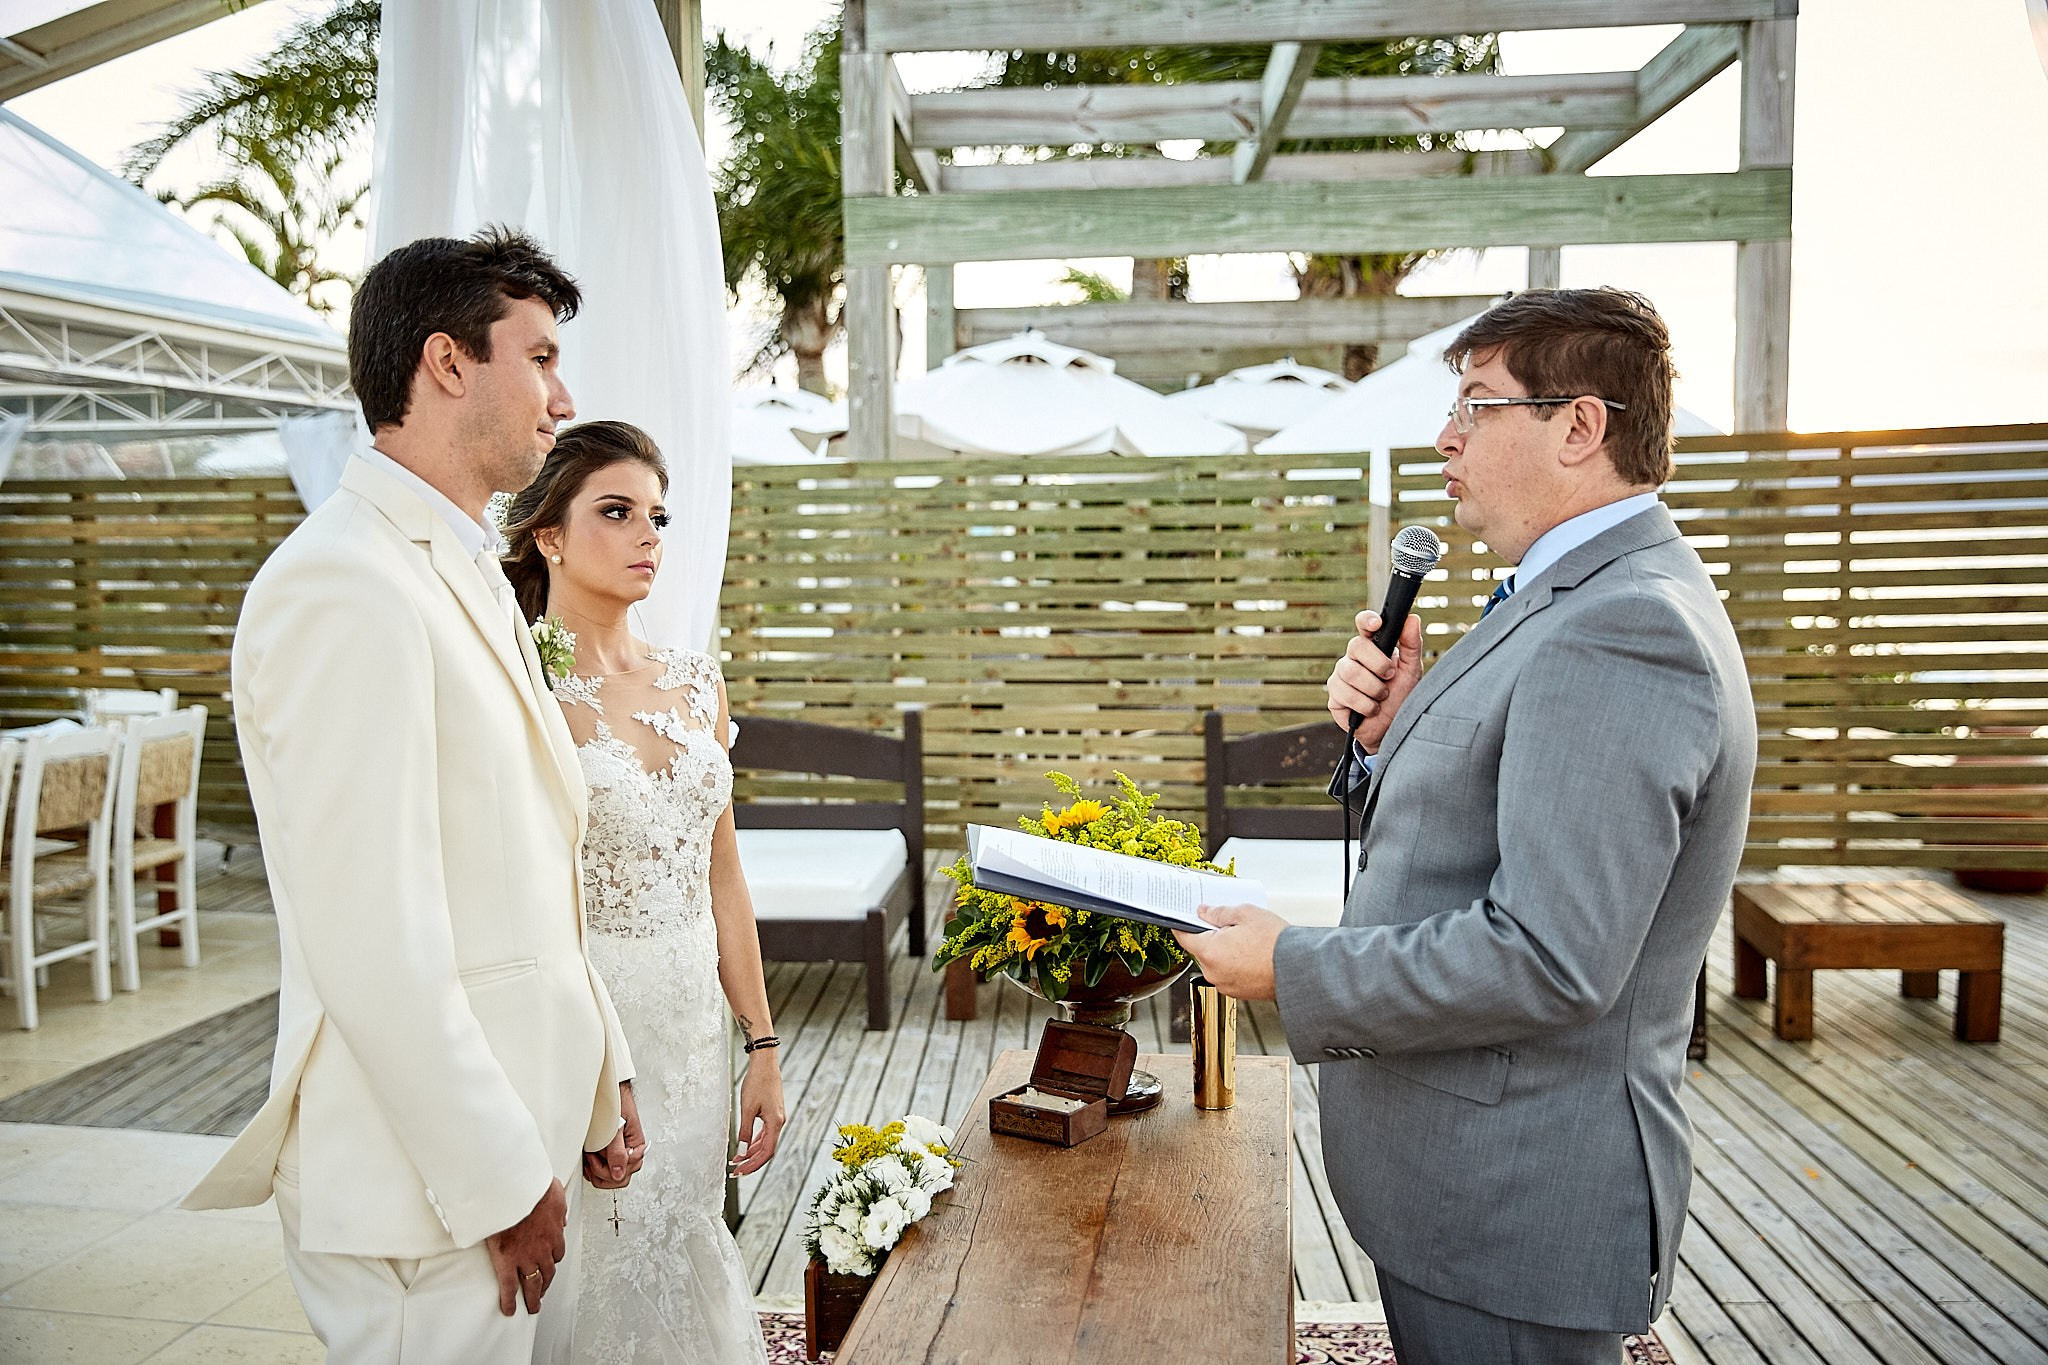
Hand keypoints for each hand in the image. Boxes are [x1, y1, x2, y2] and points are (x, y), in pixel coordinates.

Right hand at [483, 1179, 567, 1316]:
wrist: (514, 1190)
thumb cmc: (532, 1187)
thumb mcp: (555, 1195)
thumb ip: (559, 1209)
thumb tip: (561, 1219)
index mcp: (554, 1232)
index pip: (557, 1253)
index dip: (552, 1261)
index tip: (549, 1265)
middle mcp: (543, 1249)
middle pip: (548, 1272)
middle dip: (546, 1284)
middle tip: (542, 1292)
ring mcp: (526, 1257)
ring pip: (532, 1283)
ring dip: (534, 1297)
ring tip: (532, 1306)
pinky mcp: (507, 1261)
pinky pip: (509, 1286)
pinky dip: (509, 1300)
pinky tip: (509, 1309)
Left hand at [584, 1081, 646, 1190]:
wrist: (611, 1093)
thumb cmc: (617, 1105)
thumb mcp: (616, 1129)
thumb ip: (617, 1152)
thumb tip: (618, 1174)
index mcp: (637, 1149)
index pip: (623, 1174)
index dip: (607, 1169)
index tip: (595, 1155)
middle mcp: (631, 1154)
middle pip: (618, 1180)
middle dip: (602, 1172)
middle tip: (592, 1157)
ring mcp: (621, 1154)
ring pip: (611, 1178)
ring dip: (597, 1170)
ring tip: (590, 1156)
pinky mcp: (612, 1153)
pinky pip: (605, 1170)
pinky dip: (595, 1167)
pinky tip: (590, 1157)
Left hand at [733, 1053, 786, 1176]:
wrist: (765, 1064)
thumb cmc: (757, 1083)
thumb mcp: (747, 1108)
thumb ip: (745, 1130)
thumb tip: (741, 1151)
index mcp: (776, 1123)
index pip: (766, 1152)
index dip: (753, 1164)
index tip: (740, 1172)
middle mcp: (779, 1122)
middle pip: (767, 1150)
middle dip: (751, 1162)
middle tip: (736, 1171)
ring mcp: (777, 1118)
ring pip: (765, 1142)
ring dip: (751, 1153)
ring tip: (736, 1160)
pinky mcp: (772, 1113)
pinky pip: (764, 1134)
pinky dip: (754, 1142)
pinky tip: (744, 1147)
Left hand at [1173, 904, 1286, 1001]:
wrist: (1299, 969)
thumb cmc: (1275, 942)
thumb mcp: (1245, 913)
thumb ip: (1218, 912)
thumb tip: (1203, 911)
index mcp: (1209, 951)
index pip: (1183, 936)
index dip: (1183, 923)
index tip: (1186, 916)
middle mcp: (1213, 973)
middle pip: (1201, 950)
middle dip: (1211, 936)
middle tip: (1230, 924)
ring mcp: (1225, 985)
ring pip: (1216, 962)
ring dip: (1225, 951)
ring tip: (1247, 941)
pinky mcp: (1239, 993)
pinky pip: (1229, 974)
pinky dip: (1235, 964)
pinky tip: (1252, 954)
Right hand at [1326, 610, 1423, 751]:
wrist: (1393, 729)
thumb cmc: (1402, 697)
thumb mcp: (1412, 670)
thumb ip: (1412, 645)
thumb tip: (1412, 618)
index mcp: (1373, 647)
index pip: (1364, 624)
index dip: (1367, 621)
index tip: (1376, 624)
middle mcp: (1354, 658)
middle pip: (1355, 645)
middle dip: (1378, 663)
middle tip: (1390, 676)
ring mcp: (1341, 676)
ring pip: (1350, 672)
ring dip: (1374, 689)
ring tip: (1382, 697)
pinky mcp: (1334, 696)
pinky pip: (1346, 694)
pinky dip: (1366, 705)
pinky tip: (1371, 709)